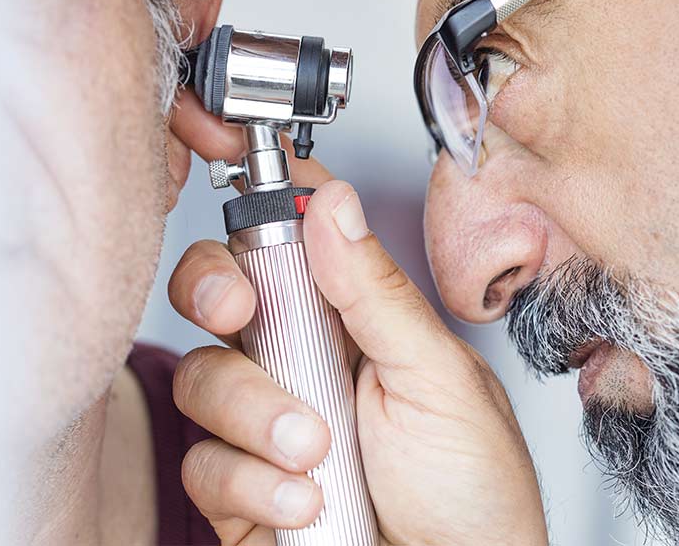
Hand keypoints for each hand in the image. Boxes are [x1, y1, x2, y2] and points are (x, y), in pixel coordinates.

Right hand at [163, 112, 547, 544]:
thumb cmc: (476, 498)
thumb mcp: (441, 381)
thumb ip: (376, 292)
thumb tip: (331, 199)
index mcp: (351, 318)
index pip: (288, 237)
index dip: (259, 203)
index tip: (245, 178)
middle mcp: (297, 360)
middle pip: (215, 291)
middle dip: (213, 291)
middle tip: (238, 311)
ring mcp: (261, 423)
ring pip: (203, 378)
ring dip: (257, 414)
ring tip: (317, 453)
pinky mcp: (236, 487)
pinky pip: (202, 461)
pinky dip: (251, 482)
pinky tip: (305, 501)